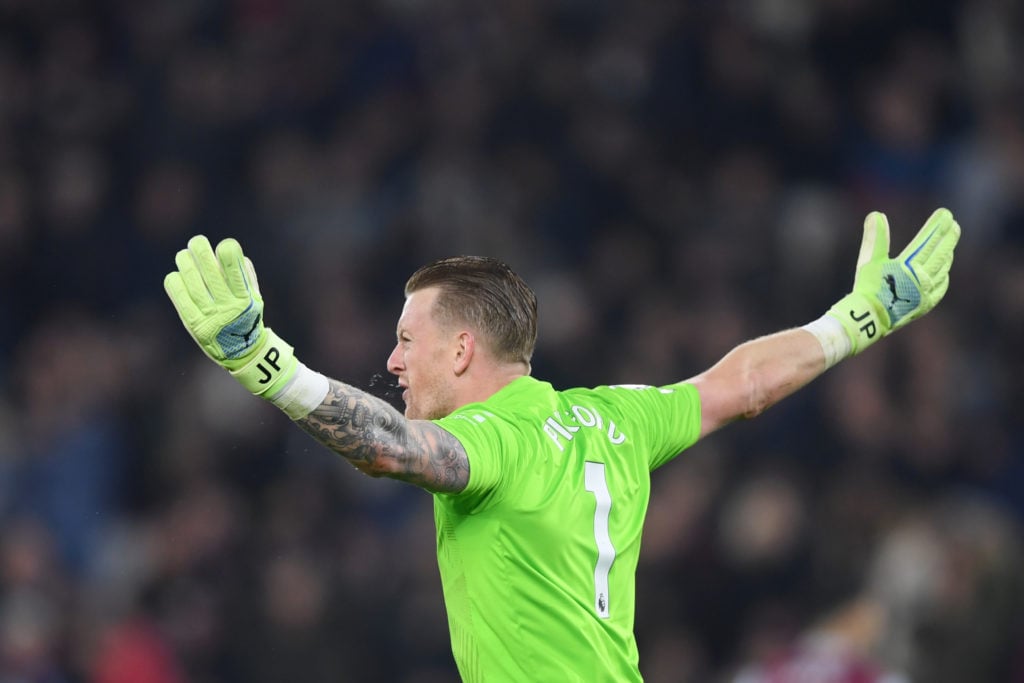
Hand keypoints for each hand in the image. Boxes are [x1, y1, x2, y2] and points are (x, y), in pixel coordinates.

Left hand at [164, 235, 296, 395]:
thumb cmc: (247, 318)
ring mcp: (209, 317)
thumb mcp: (255, 299)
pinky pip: (179, 296)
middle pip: (209, 272)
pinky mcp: (194, 324)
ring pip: (191, 280)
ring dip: (185, 262)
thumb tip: (232, 250)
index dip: (229, 254)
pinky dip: (176, 282)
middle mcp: (228, 308)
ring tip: (184, 255)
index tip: (226, 244)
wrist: (241, 353)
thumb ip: (246, 275)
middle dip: (201, 251)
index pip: (236, 272)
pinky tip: (177, 275)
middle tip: (197, 241)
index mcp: (246, 300)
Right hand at [828, 208, 960, 352]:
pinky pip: (941, 286)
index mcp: (909, 266)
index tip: (945, 214)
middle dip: (948, 237)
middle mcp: (922, 278)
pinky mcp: (925, 304)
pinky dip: (944, 275)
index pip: (928, 240)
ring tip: (949, 243)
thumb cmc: (867, 288)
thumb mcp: (868, 261)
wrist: (869, 319)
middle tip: (954, 225)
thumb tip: (876, 214)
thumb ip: (875, 237)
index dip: (937, 226)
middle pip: (940, 252)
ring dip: (947, 253)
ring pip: (942, 268)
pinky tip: (944, 271)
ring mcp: (926, 293)